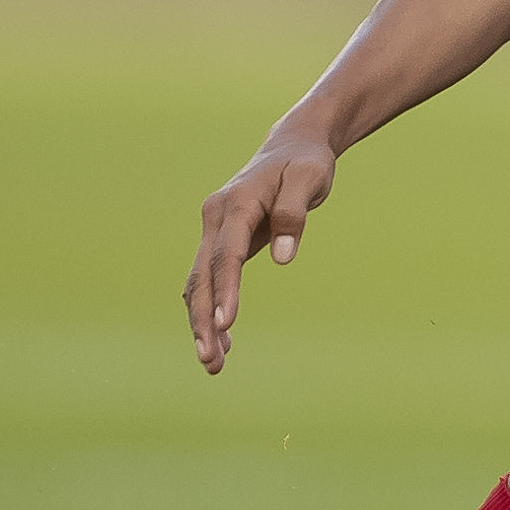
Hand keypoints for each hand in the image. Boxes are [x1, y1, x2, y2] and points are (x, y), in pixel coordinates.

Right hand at [185, 127, 338, 374]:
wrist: (294, 145)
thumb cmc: (306, 163)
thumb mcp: (309, 179)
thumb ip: (294, 215)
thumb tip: (284, 258)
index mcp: (235, 205)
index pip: (226, 256)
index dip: (225, 291)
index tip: (226, 324)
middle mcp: (216, 218)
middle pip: (202, 276)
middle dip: (203, 320)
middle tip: (211, 361)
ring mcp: (215, 229)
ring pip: (200, 282)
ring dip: (202, 322)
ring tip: (214, 364)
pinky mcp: (223, 239)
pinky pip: (211, 278)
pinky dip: (212, 306)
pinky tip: (223, 340)